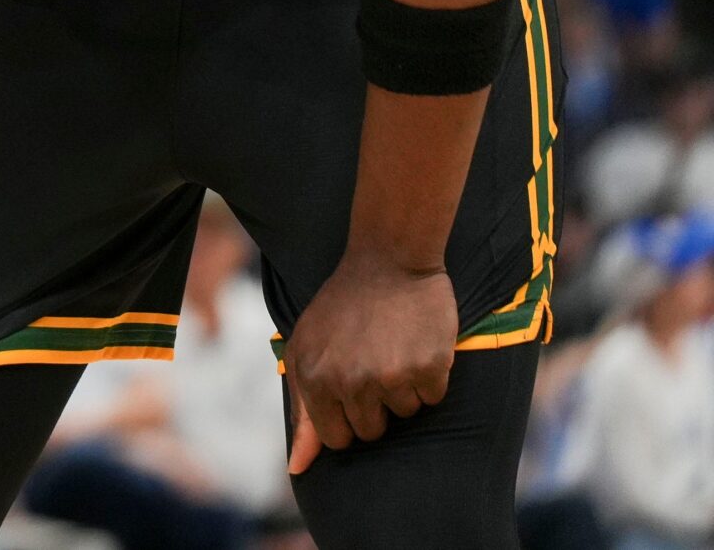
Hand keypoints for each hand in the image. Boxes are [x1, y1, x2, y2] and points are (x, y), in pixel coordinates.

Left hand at [284, 257, 456, 473]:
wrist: (387, 261)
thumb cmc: (341, 309)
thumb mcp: (306, 352)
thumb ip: (303, 412)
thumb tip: (297, 469)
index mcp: (313, 379)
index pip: (337, 439)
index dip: (347, 420)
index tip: (350, 391)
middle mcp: (349, 382)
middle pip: (372, 431)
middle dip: (375, 405)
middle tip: (372, 360)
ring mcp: (390, 376)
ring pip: (405, 414)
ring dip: (403, 388)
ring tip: (392, 347)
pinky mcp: (428, 367)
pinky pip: (433, 397)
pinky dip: (429, 376)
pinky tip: (415, 343)